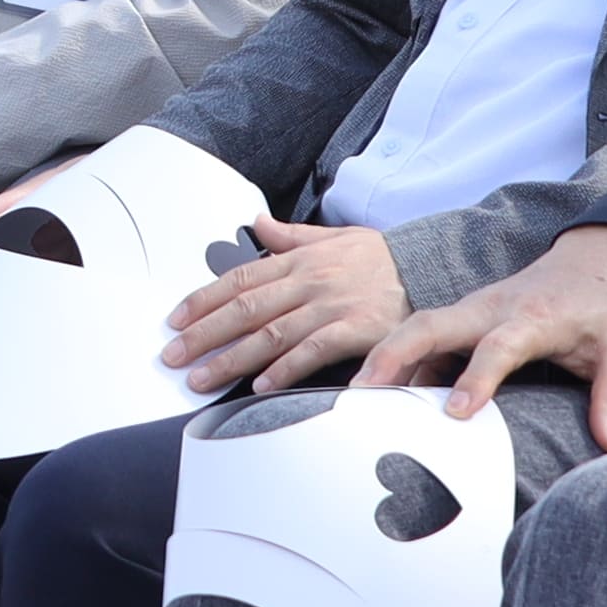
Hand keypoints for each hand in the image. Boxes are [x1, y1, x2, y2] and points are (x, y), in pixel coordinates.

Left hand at [162, 215, 409, 390]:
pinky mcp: (356, 329)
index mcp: (298, 260)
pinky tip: (261, 385)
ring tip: (202, 379)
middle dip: (203, 334)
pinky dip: (284, 368)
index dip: (202, 301)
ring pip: (270, 333)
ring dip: (231, 359)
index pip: (238, 280)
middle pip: (244, 309)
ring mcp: (331, 305)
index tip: (175, 320)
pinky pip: (312, 350)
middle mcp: (308, 281)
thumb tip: (258, 221)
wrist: (432, 268)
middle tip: (173, 356)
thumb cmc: (382, 259)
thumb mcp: (334, 237)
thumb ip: (292, 236)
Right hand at [364, 226, 606, 463]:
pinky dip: (401, 360)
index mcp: (533, 317)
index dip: (476, 379)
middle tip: (363, 393)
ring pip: (418, 326)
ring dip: (386, 356)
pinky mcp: (466, 316)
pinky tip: (384, 393)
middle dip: (394, 355)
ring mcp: (474, 309)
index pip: (497, 347)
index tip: (455, 414)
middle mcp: (492, 308)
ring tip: (356, 396)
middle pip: (431, 324)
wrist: (600, 257)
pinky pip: (426, 336)